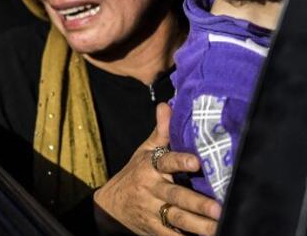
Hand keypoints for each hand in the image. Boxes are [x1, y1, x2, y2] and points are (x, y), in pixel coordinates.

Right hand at [93, 103, 221, 234]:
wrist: (110, 207)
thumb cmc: (134, 175)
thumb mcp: (143, 153)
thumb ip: (160, 133)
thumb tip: (167, 105)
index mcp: (149, 168)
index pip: (165, 162)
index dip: (180, 162)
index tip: (196, 162)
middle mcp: (151, 189)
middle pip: (176, 196)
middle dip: (197, 203)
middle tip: (219, 208)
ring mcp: (152, 212)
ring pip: (177, 219)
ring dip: (199, 225)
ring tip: (219, 227)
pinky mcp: (154, 230)